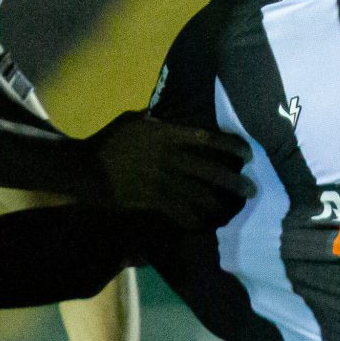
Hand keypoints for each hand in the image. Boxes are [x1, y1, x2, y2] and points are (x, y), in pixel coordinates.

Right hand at [85, 111, 250, 229]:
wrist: (87, 168)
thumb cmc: (110, 141)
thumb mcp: (134, 120)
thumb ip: (156, 119)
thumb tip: (170, 116)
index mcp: (168, 136)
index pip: (208, 140)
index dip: (232, 147)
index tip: (248, 154)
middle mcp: (170, 159)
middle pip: (211, 172)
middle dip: (234, 182)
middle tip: (252, 189)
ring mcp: (162, 182)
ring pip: (200, 195)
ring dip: (220, 204)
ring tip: (236, 210)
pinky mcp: (153, 202)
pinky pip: (181, 213)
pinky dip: (196, 220)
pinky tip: (208, 224)